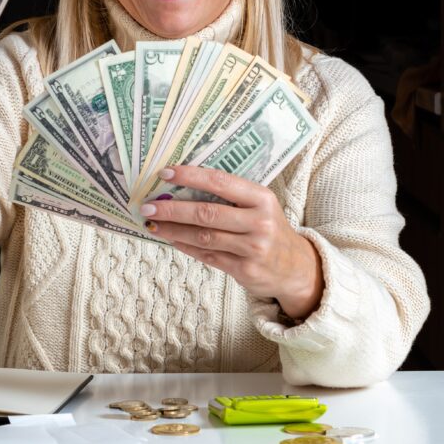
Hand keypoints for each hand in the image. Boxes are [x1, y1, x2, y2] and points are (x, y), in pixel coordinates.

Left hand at [139, 165, 323, 320]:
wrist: (295, 267)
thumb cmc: (269, 228)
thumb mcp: (259, 206)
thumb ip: (230, 197)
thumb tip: (182, 186)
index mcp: (261, 198)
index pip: (220, 181)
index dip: (190, 176)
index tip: (165, 173)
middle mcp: (259, 222)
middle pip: (207, 213)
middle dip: (172, 208)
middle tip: (148, 205)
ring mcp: (253, 248)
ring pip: (203, 237)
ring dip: (173, 230)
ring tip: (152, 224)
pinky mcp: (245, 270)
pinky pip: (208, 255)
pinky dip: (185, 246)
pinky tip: (170, 239)